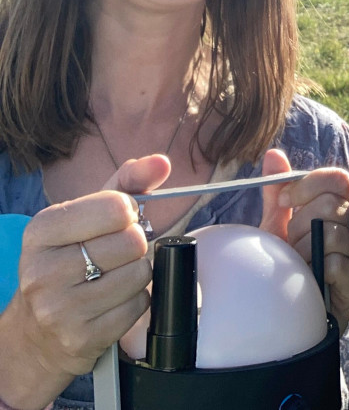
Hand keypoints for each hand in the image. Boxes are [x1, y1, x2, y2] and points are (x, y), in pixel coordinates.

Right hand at [0, 156, 169, 408]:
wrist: (35, 334)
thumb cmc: (69, 261)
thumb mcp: (86, 216)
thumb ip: (126, 182)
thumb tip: (161, 162)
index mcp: (42, 230)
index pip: (116, 207)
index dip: (129, 212)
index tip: (119, 220)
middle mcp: (44, 270)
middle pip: (132, 241)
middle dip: (135, 244)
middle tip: (117, 252)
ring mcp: (60, 308)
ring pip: (139, 273)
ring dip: (138, 272)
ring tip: (115, 276)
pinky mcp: (81, 338)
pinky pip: (140, 305)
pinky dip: (137, 300)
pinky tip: (114, 301)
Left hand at [261, 149, 348, 333]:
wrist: (288, 310)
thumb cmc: (286, 266)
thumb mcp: (276, 225)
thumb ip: (277, 190)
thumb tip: (274, 154)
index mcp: (338, 209)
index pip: (338, 179)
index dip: (309, 185)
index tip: (285, 201)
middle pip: (331, 204)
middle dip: (300, 224)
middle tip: (290, 244)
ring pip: (334, 233)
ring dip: (305, 250)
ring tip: (298, 265)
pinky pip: (337, 262)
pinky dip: (316, 269)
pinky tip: (309, 278)